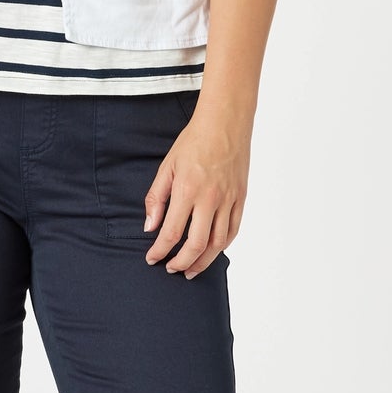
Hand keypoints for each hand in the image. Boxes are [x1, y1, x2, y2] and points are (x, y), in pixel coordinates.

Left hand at [142, 100, 249, 276]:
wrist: (225, 123)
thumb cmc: (193, 141)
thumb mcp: (166, 167)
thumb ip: (156, 199)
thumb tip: (150, 227)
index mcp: (187, 190)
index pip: (172, 232)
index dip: (160, 251)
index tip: (152, 259)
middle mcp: (210, 199)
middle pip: (196, 245)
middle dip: (181, 263)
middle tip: (171, 269)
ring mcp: (229, 200)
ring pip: (218, 243)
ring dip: (203, 261)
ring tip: (191, 269)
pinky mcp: (241, 198)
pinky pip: (233, 230)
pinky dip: (222, 246)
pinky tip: (212, 251)